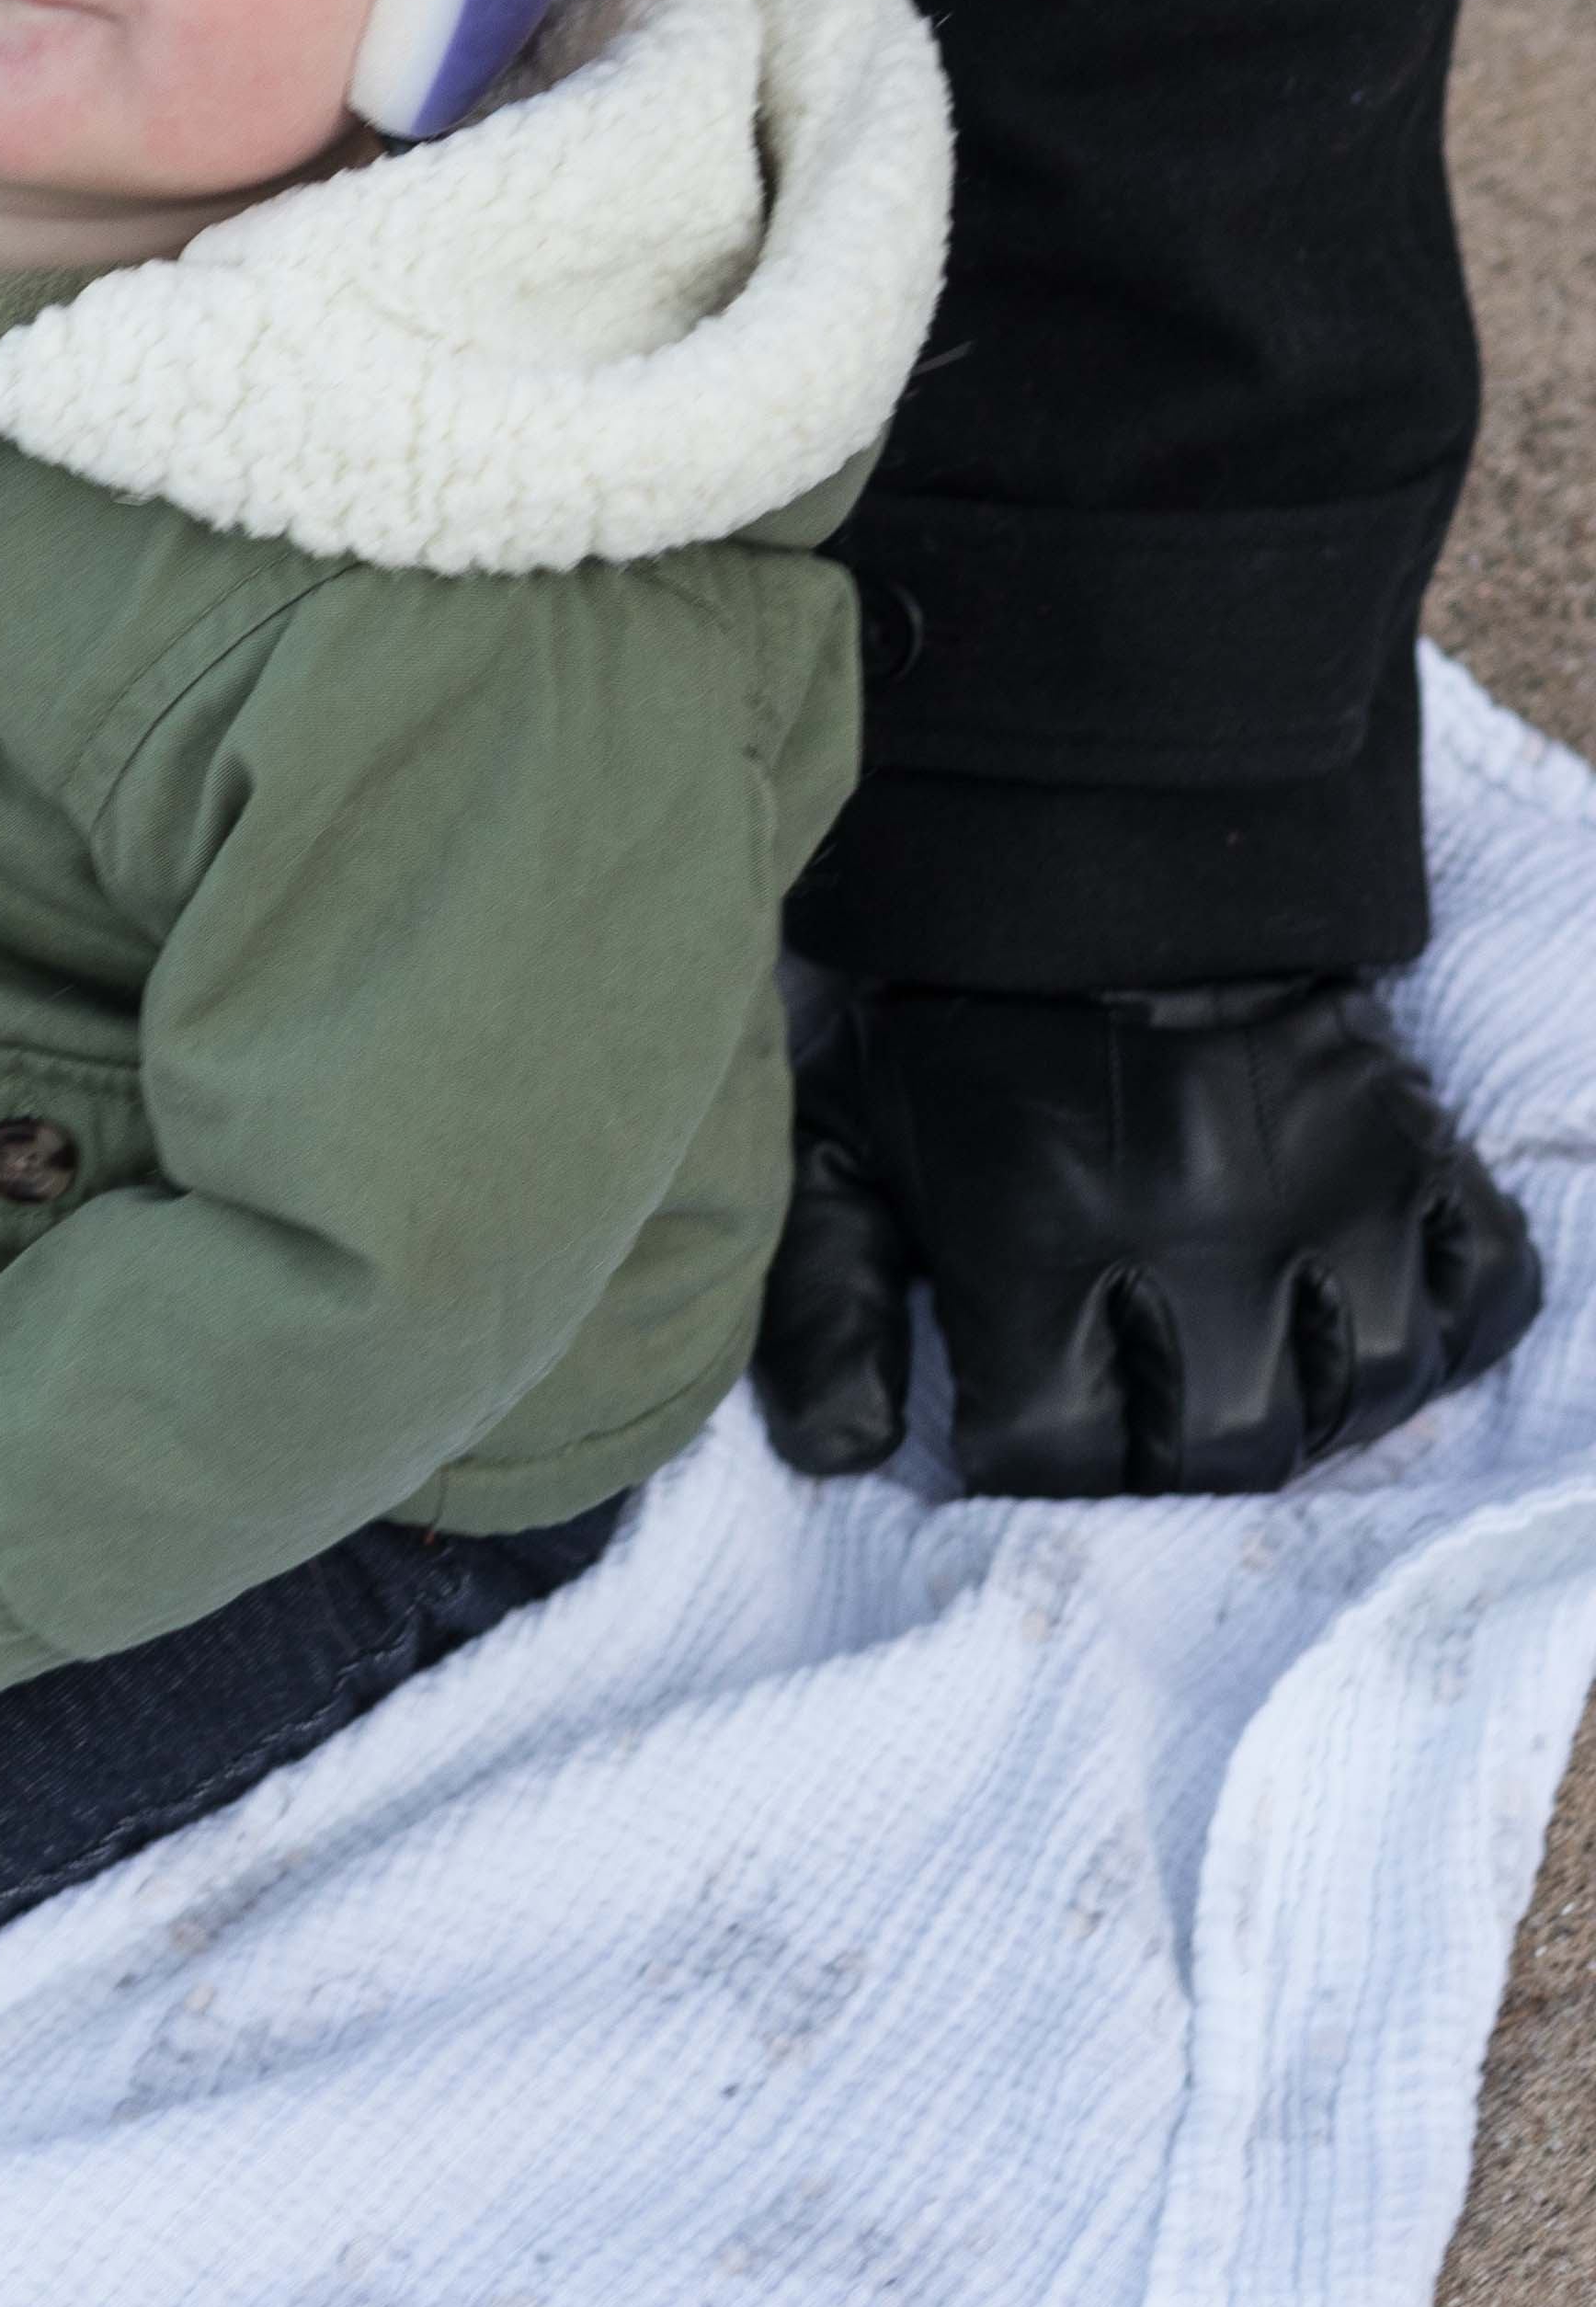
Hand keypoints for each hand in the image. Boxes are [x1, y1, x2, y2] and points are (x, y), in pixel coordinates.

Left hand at [757, 976, 1545, 1498]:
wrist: (1098, 844)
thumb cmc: (953, 1015)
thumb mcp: (844, 1140)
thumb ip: (824, 1302)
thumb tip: (836, 1455)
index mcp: (1039, 1239)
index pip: (1058, 1456)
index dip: (1030, 1462)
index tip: (1021, 1421)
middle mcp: (1198, 1233)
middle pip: (1226, 1451)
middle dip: (1172, 1461)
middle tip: (1142, 1413)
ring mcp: (1326, 1191)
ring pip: (1364, 1392)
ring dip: (1310, 1411)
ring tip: (1250, 1375)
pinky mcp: (1416, 1144)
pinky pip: (1482, 1288)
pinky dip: (1442, 1324)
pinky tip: (1367, 1314)